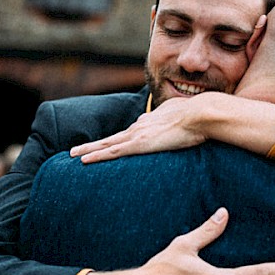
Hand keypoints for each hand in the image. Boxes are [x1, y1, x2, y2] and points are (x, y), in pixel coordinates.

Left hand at [70, 96, 208, 162]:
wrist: (200, 114)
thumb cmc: (197, 117)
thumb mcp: (181, 118)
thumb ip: (170, 122)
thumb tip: (170, 125)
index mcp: (149, 123)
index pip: (127, 134)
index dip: (114, 140)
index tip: (105, 145)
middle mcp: (139, 127)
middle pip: (111, 138)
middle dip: (92, 145)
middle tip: (75, 151)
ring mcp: (138, 135)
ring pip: (106, 144)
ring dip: (88, 150)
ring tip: (73, 156)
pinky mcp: (140, 144)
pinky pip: (113, 152)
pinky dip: (97, 156)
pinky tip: (84, 161)